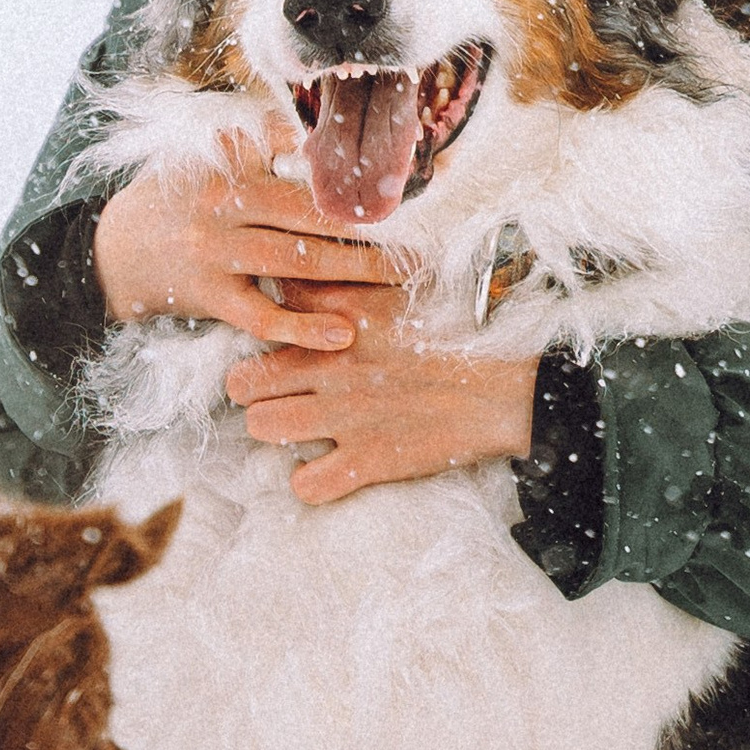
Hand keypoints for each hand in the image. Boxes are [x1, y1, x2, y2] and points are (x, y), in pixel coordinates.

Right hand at [92, 120, 396, 355]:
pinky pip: (261, 316)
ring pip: (294, 264)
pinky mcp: (208, 297)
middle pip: (309, 217)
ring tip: (399, 279)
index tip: (401, 193)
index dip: (354, 183)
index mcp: (231, 170)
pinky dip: (301, 328)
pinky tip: (341, 335)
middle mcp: (225, 207)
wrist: (107, 250)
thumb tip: (303, 140)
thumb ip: (254, 148)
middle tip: (419, 240)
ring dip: (351, 272)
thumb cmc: (170, 200)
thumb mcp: (204, 162)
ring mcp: (216, 254)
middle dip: (368, 230)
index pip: (303, 175)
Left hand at [227, 306, 539, 505]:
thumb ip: (356, 277)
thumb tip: (320, 266)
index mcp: (341, 317)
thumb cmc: (462, 332)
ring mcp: (344, 415)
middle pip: (243, 380)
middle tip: (277, 390)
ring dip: (274, 429)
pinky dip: (312, 481)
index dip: (270, 323)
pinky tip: (328, 467)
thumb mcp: (406, 288)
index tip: (284, 333)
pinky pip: (306, 484)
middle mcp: (332, 365)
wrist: (506, 387)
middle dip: (253, 387)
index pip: (269, 311)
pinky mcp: (366, 460)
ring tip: (298, 427)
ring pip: (261, 428)